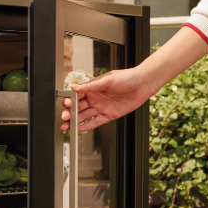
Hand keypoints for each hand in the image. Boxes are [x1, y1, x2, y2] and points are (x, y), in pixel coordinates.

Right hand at [61, 26, 207, 131]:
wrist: (143, 83)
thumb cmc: (127, 77)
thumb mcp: (107, 80)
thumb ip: (89, 86)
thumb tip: (73, 87)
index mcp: (92, 88)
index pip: (76, 96)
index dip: (69, 101)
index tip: (65, 105)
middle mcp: (95, 98)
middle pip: (78, 108)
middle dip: (69, 113)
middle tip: (64, 118)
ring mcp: (101, 107)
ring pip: (84, 116)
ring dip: (75, 121)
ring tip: (66, 127)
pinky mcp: (109, 115)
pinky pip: (96, 122)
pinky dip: (87, 126)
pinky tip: (79, 129)